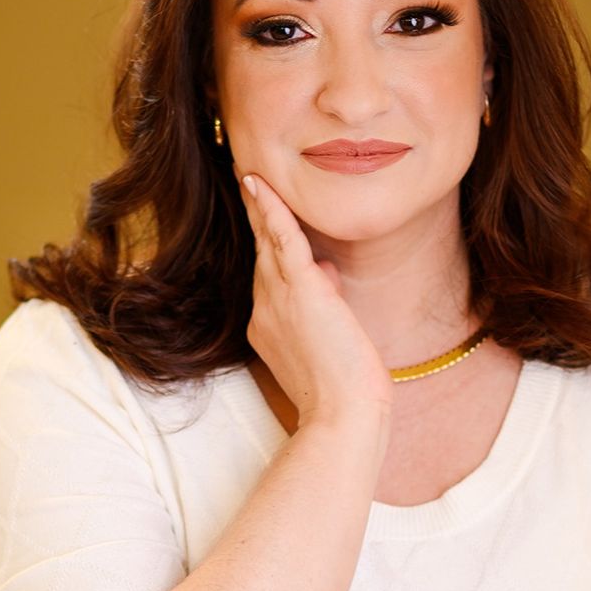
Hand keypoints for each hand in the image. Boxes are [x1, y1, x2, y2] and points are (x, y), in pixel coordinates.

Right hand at [238, 173, 394, 431]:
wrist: (343, 414)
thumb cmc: (343, 390)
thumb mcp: (328, 339)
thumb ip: (321, 304)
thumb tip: (327, 272)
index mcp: (267, 325)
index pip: (269, 276)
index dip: (268, 247)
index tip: (263, 220)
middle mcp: (264, 308)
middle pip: (260, 252)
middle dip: (255, 218)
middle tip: (246, 183)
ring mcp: (277, 299)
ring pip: (266, 240)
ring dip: (258, 205)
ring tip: (249, 176)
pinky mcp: (301, 289)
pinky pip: (282, 238)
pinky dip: (271, 209)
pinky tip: (259, 184)